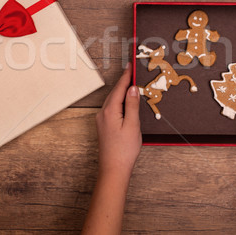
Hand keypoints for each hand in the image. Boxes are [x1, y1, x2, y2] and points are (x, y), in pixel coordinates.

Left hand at [96, 63, 141, 177]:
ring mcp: (102, 120)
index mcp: (110, 111)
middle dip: (124, 82)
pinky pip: (112, 108)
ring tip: (131, 84)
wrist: (113, 169)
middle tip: (132, 71)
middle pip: (115, 93)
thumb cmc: (124, 150)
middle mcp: (103, 113)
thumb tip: (133, 89)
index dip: (126, 76)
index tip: (130, 66)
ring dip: (122, 92)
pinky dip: (120, 102)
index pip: (119, 88)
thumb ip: (132, 105)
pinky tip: (126, 103)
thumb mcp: (132, 125)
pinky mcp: (104, 126)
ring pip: (113, 101)